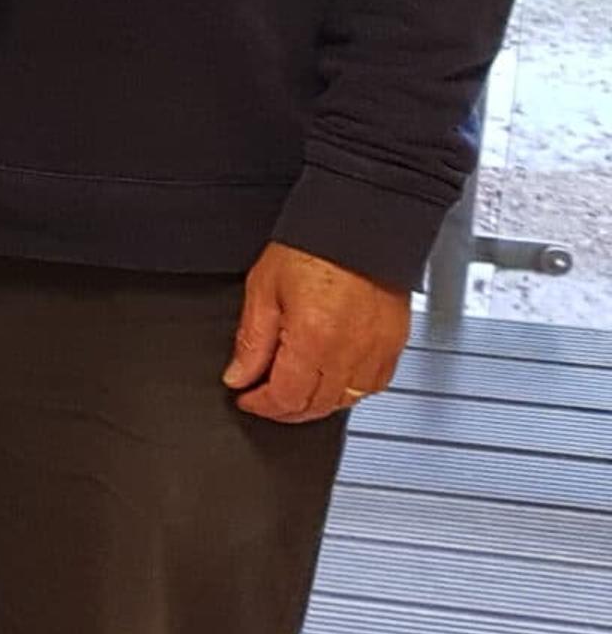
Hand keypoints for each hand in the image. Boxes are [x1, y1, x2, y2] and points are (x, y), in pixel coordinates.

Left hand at [223, 241, 408, 424]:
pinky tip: (331, 380)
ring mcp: (377, 351)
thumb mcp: (264, 289)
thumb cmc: (312, 247)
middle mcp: (350, 352)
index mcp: (313, 338)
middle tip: (264, 398)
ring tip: (294, 390)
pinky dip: (348, 392)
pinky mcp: (395, 345)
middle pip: (316, 406)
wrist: (359, 224)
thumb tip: (238, 375)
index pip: (286, 396)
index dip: (260, 404)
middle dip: (284, 409)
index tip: (246, 398)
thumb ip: (251, 339)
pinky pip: (373, 387)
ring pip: (346, 403)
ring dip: (316, 404)